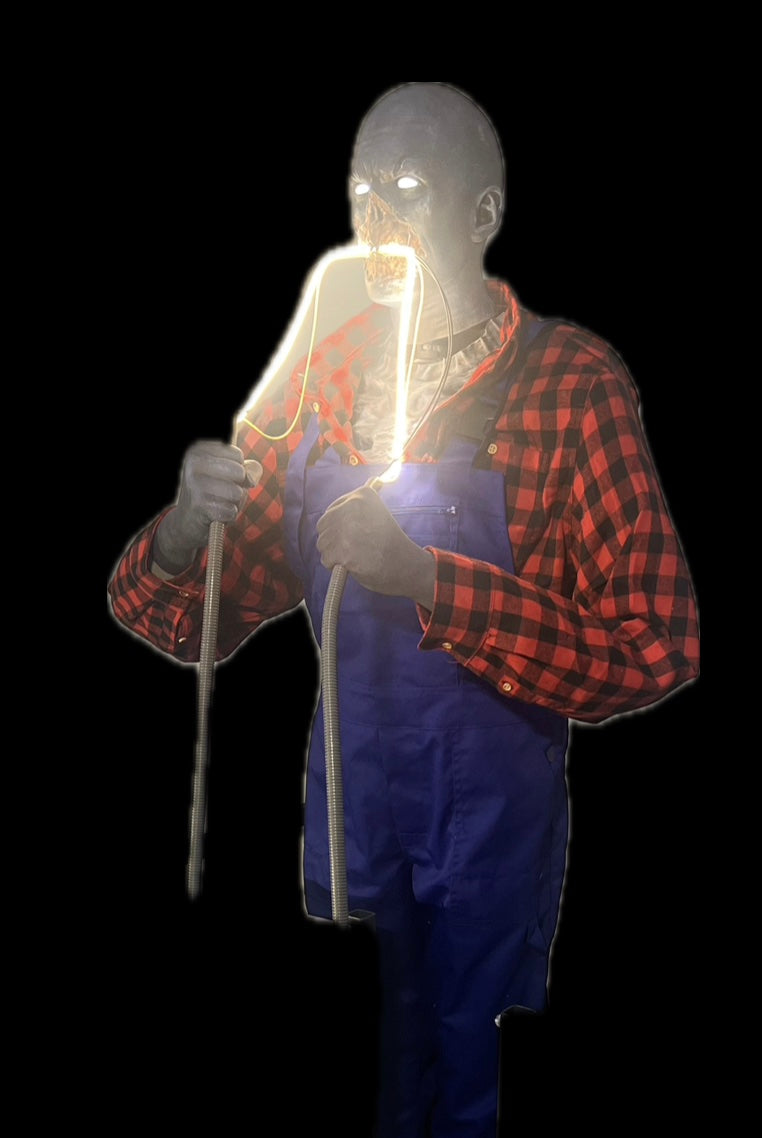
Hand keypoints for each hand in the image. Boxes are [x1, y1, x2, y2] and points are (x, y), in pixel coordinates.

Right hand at [154, 441, 261, 572]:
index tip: (222, 478)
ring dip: (233, 502)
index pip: (237, 455)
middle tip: (222, 493)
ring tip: (219, 503)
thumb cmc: (214, 493)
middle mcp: (194, 463)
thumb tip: (250, 478)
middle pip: (239, 472)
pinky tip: (215, 514)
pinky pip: (231, 511)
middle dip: (238, 487)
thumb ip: (249, 469)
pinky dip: (228, 515)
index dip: (238, 470)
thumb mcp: (231, 474)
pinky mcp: (199, 505)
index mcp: (199, 450)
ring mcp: (195, 484)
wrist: (186, 521)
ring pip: (237, 492)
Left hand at [316, 486, 434, 607]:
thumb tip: (375, 479)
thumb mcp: (380, 511)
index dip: (341, 526)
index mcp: (361, 495)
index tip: (356, 533)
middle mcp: (352, 507)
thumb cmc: (390, 541)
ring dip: (334, 553)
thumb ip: (370, 497)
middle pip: (323, 525)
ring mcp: (346, 529)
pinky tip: (352, 564)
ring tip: (355, 555)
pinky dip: (335, 565)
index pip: (332, 509)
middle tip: (355, 546)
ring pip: (322, 542)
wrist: (404, 564)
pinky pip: (326, 558)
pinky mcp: (343, 551)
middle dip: (334, 538)